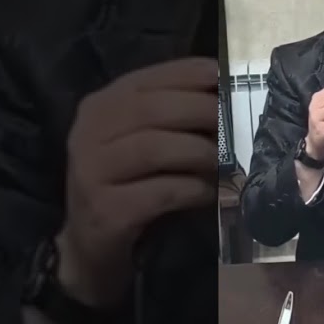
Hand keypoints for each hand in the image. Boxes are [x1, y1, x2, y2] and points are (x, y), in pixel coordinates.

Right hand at [59, 57, 217, 308]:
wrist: (89, 247)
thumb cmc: (128, 186)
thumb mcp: (142, 140)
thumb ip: (171, 114)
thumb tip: (225, 94)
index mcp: (100, 107)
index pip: (148, 79)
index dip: (191, 75)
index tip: (227, 78)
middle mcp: (88, 133)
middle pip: (152, 109)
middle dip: (202, 112)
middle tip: (235, 124)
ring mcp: (91, 172)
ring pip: (154, 148)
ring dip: (200, 153)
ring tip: (225, 163)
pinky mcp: (105, 210)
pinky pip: (160, 191)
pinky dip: (192, 189)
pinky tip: (207, 193)